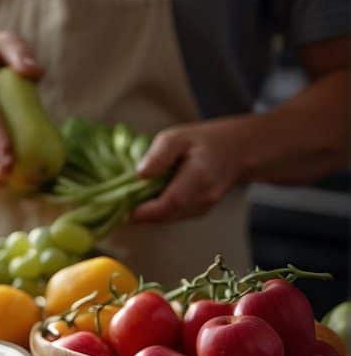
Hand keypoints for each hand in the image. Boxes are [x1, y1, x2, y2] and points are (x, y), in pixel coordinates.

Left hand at [132, 118, 248, 221]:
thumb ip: (159, 155)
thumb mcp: (177, 137)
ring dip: (148, 214)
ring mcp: (204, 207)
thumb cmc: (202, 141)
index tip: (123, 209)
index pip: (171, 202)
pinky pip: (173, 216)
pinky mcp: (199, 212)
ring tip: (129, 200)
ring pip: (169, 218)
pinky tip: (147, 200)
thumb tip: (140, 174)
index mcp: (199, 176)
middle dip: (141, 214)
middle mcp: (204, 196)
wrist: (236, 151)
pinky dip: (157, 211)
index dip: (146, 211)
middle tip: (118, 206)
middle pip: (167, 214)